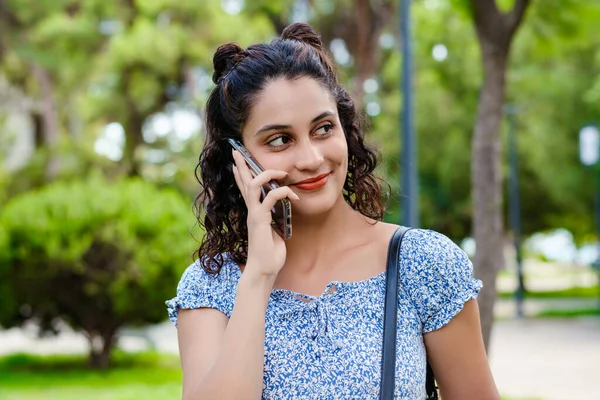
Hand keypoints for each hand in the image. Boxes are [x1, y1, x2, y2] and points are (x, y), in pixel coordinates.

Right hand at [231, 149, 298, 278]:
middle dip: (241, 164)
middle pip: (243, 182)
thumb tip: (284, 211)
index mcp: (254, 212)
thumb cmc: (270, 254)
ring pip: (254, 185)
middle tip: (236, 150)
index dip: (241, 174)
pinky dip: (282, 192)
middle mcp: (251, 210)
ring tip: (282, 173)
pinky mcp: (260, 220)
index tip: (238, 162)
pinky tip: (292, 194)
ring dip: (268, 174)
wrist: (263, 270)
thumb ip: (276, 219)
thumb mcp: (275, 231)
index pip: (245, 188)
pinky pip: (269, 198)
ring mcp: (254, 214)